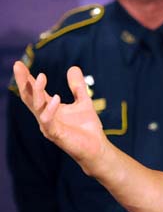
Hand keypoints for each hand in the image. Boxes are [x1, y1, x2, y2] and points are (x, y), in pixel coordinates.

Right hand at [13, 61, 108, 175]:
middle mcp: (45, 116)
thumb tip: (73, 67)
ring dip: (37, 91)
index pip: (34, 91)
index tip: (20, 63)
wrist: (96, 147)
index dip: (27, 78)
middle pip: (29, 97)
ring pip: (37, 107)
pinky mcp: (56, 134)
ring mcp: (48, 126)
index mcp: (49, 108)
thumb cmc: (87, 127)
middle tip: (18, 66)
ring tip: (41, 76)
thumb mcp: (83, 101)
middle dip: (23, 82)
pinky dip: (50, 109)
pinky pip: (48, 121)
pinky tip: (56, 98)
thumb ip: (77, 86)